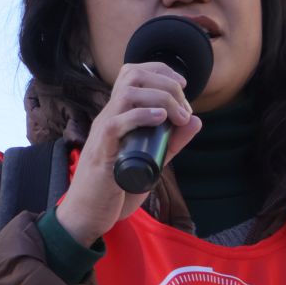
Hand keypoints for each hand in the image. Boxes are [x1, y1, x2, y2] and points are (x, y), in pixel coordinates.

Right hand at [56, 62, 203, 246]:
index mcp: (117, 115)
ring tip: (177, 116)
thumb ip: (172, 141)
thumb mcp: (153, 158)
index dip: (160, 70)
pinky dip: (142, 116)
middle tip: (184, 109)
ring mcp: (103, 132)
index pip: (133, 73)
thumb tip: (196, 119)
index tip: (183, 86)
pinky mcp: (102, 152)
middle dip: (166, 83)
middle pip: (132, 75)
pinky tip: (161, 120)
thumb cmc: (116, 187)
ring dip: (160, 98)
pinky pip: (117, 123)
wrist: (89, 214)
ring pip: (127, 94)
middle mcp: (109, 117)